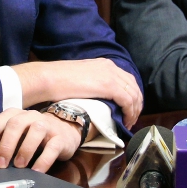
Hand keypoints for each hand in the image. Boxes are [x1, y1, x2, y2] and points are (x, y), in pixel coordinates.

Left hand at [0, 108, 81, 173]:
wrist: (62, 131)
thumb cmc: (30, 135)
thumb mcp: (8, 136)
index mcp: (12, 115)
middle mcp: (28, 116)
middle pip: (14, 125)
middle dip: (5, 145)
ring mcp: (46, 125)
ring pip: (35, 131)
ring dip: (25, 149)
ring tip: (18, 166)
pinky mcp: (60, 137)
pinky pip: (53, 146)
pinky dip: (44, 159)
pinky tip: (37, 171)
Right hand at [12, 58, 142, 129]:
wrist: (49, 78)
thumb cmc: (58, 80)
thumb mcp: (81, 78)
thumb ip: (93, 83)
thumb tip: (96, 95)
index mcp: (104, 64)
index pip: (127, 79)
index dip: (132, 95)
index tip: (130, 109)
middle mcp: (111, 67)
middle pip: (134, 86)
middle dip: (137, 104)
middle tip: (132, 118)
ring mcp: (111, 75)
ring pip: (133, 95)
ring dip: (134, 111)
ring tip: (129, 123)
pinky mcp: (109, 86)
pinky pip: (128, 101)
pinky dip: (130, 113)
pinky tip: (126, 122)